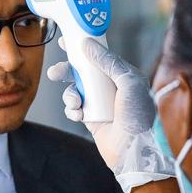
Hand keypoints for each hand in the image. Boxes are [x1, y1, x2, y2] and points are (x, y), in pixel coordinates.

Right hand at [47, 38, 172, 192]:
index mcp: (122, 75)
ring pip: (74, 90)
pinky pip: (73, 108)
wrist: (134, 151)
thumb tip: (88, 44)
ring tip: (75, 103)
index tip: (65, 41)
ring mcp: (99, 103)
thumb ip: (108, 62)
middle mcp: (109, 87)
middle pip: (81, 72)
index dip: (82, 48)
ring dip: (69, 95)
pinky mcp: (90, 118)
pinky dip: (72, 110)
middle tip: (54, 73)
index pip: (99, 56)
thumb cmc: (138, 116)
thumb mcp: (129, 82)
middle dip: (66, 71)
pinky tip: (79, 115)